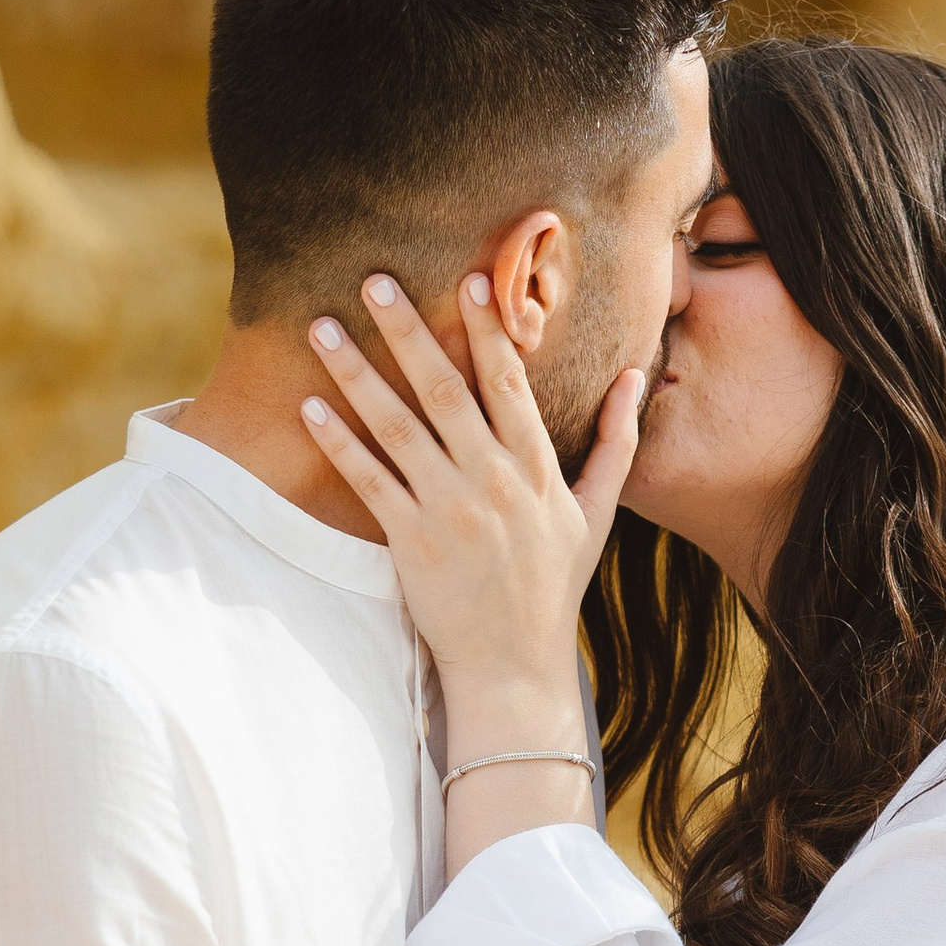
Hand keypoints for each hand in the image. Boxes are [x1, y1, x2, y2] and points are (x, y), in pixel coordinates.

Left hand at [301, 271, 644, 732]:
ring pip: (397, 425)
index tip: (469, 279)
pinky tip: (311, 407)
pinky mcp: (410, 541)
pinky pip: (369, 480)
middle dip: (408, 330)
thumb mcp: (598, 513)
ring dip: (356, 372)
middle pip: (444, 388)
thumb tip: (635, 378)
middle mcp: (493, 480)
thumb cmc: (552, 586)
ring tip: (322, 328)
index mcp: (536, 467)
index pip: (509, 382)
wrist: (514, 665)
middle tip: (375, 280)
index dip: (488, 328)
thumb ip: (616, 442)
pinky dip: (339, 442)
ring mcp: (449, 509)